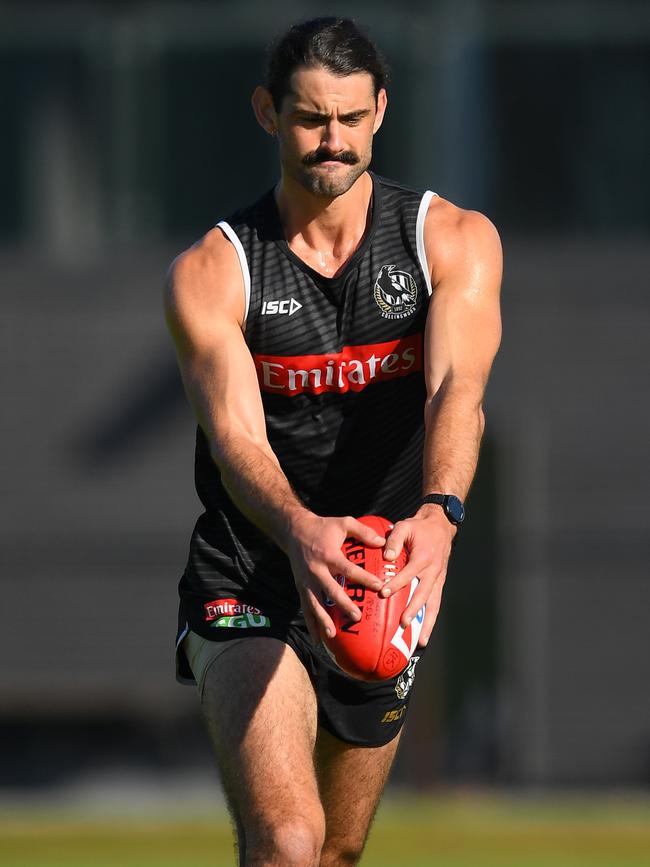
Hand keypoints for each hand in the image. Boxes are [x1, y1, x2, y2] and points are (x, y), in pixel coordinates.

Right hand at [285, 513, 385, 643]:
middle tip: (357, 617)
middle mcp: (316, 569)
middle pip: (330, 590)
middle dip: (343, 604)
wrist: (294, 530)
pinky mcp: (300, 587)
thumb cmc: (323, 527)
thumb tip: (382, 543)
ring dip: (323, 619)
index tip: (379, 586)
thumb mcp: (343, 523)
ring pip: (314, 603)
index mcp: (329, 554)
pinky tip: (317, 640)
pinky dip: (311, 624)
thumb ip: (363, 531)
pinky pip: (305, 608)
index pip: (348, 569)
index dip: (364, 578)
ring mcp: (306, 580)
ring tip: (333, 634)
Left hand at [380, 505, 455, 645]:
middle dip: (414, 610)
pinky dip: (430, 619)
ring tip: (421, 641)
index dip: (397, 584)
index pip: (409, 573)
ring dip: (427, 623)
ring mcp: (438, 579)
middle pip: (424, 594)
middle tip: (403, 623)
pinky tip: (424, 635)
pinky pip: (435, 603)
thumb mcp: (405, 526)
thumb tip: (387, 556)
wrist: (441, 526)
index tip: (383, 592)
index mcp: (423, 557)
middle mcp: (433, 571)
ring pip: (434, 604)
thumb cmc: (419, 527)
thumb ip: (394, 540)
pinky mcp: (439, 583)